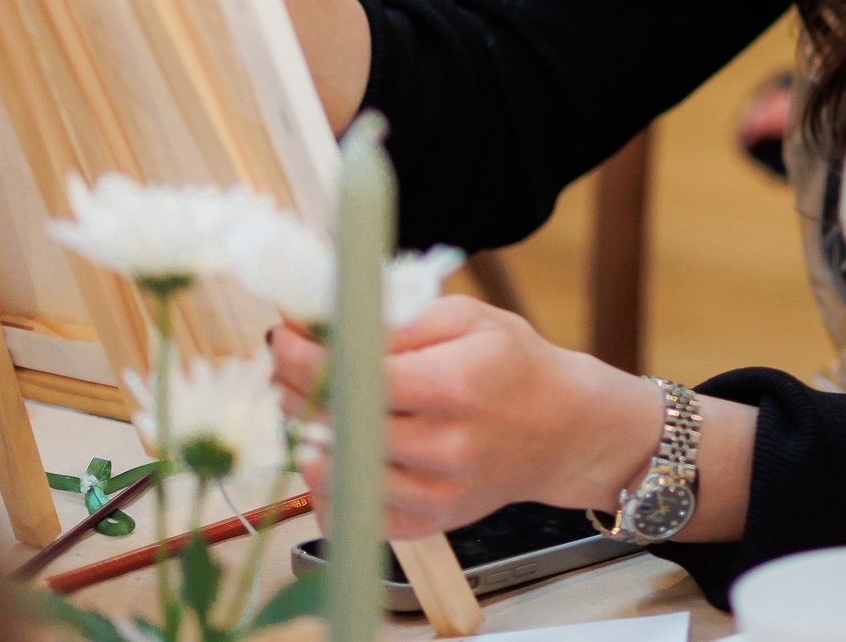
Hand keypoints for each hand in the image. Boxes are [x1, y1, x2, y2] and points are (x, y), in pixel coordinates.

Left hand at [275, 297, 663, 539]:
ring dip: (309, 437)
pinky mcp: (428, 525)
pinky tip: (335, 454)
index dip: (305, 359)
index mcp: (457, 386)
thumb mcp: (469, 319)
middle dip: (298, 393)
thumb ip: (398, 323)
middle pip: (338, 426)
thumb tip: (327, 327)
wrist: (563, 429)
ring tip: (315, 408)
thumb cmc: (513, 365)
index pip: (356, 378)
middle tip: (291, 370)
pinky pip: (352, 517)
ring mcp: (437, 494)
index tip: (283, 339)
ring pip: (336, 473)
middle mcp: (446, 447)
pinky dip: (330, 485)